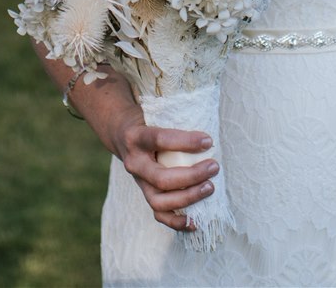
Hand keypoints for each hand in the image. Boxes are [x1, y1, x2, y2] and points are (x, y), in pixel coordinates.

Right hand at [104, 112, 216, 233]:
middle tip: (214, 167)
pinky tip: (195, 221)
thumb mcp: (154, 114)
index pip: (159, 140)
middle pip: (161, 178)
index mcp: (136, 138)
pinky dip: (177, 222)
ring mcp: (139, 183)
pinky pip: (159, 215)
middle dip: (192, 176)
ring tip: (209, 188)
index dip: (185, 142)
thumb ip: (175, 120)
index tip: (208, 141)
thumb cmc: (146, 122)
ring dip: (188, 198)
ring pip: (159, 201)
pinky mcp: (145, 195)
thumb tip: (208, 129)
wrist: (121, 134)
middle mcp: (134, 163)